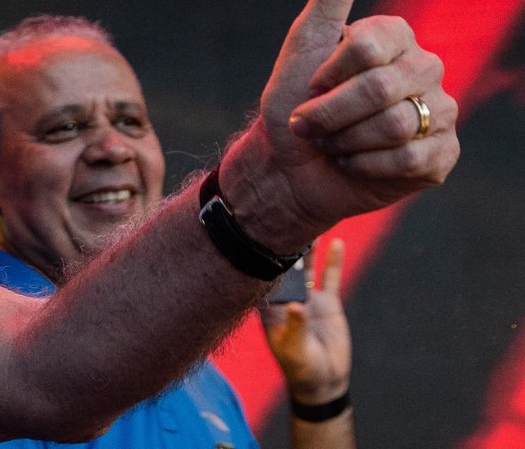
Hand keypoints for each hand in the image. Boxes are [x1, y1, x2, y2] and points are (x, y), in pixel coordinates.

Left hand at [221, 0, 459, 247]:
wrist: (287, 166)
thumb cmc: (292, 101)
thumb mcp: (305, 39)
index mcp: (397, 36)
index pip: (368, 47)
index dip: (327, 73)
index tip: (312, 82)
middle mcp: (426, 70)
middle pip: (380, 89)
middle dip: (330, 113)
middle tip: (312, 122)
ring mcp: (439, 113)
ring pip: (397, 126)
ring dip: (346, 140)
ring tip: (335, 142)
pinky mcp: (440, 156)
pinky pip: (410, 159)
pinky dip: (365, 165)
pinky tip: (354, 163)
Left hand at [260, 238, 350, 403]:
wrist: (324, 380)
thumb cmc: (300, 367)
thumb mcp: (295, 348)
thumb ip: (295, 326)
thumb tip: (295, 305)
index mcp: (269, 306)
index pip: (260, 274)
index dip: (259, 254)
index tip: (258, 230)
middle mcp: (286, 296)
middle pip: (282, 264)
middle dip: (282, 243)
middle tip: (284, 214)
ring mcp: (307, 297)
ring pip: (305, 266)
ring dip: (307, 246)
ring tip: (308, 222)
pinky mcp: (327, 302)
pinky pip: (330, 277)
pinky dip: (332, 260)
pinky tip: (336, 242)